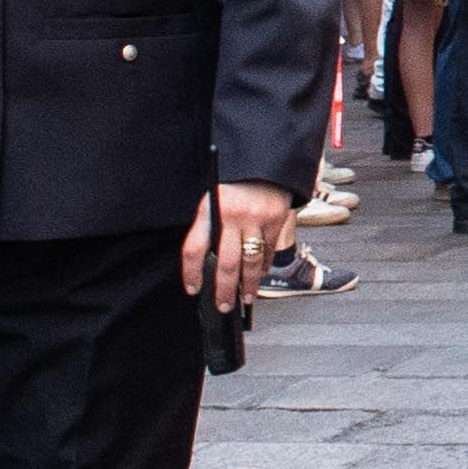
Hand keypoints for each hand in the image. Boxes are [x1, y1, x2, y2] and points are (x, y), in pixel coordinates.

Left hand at [180, 181, 294, 310]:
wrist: (263, 163)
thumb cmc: (234, 183)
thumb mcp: (212, 199)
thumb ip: (209, 227)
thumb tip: (208, 262)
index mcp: (210, 209)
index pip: (195, 249)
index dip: (192, 273)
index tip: (193, 288)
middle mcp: (233, 216)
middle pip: (227, 264)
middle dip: (225, 290)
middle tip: (223, 305)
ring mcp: (257, 219)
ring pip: (251, 262)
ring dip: (249, 284)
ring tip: (246, 296)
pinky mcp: (276, 220)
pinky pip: (269, 251)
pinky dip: (265, 266)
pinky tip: (260, 274)